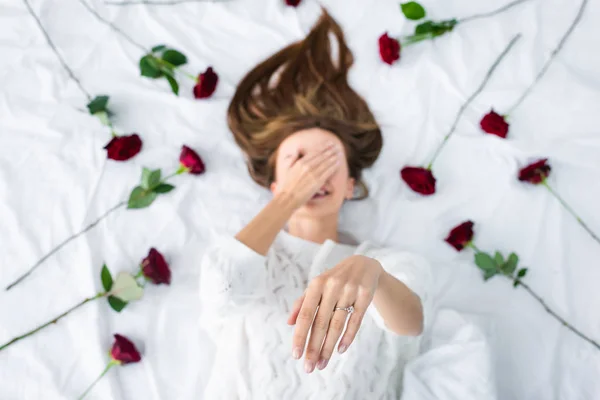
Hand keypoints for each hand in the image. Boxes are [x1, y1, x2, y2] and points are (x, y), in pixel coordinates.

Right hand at [275, 141, 340, 208]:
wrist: (288, 198)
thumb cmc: (287, 185)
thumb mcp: (287, 169)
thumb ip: (292, 159)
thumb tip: (296, 150)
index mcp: (300, 163)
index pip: (314, 152)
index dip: (323, 147)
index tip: (329, 144)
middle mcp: (307, 167)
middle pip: (322, 156)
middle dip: (330, 150)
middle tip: (337, 147)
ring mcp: (313, 174)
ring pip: (326, 163)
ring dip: (334, 157)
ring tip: (339, 153)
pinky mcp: (317, 182)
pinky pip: (328, 172)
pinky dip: (333, 166)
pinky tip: (338, 163)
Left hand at [287, 255, 382, 372]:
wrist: (363, 265)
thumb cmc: (334, 279)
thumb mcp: (317, 286)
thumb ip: (302, 302)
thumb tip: (289, 323)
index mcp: (317, 284)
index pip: (306, 314)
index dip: (300, 335)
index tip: (296, 355)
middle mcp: (332, 286)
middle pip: (321, 323)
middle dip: (314, 347)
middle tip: (308, 367)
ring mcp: (350, 291)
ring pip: (337, 325)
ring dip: (329, 347)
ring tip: (322, 364)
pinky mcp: (365, 296)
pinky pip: (355, 321)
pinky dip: (348, 337)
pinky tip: (340, 350)